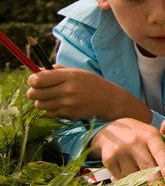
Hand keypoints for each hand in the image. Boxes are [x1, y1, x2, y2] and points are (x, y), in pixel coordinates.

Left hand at [27, 67, 149, 121]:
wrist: (111, 101)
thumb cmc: (93, 84)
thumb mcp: (78, 72)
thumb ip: (57, 70)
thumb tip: (35, 71)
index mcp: (69, 76)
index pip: (37, 79)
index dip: (32, 80)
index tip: (36, 80)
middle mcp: (67, 90)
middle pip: (34, 94)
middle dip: (34, 92)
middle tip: (42, 90)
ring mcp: (67, 104)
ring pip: (39, 105)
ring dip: (42, 101)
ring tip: (53, 97)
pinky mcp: (68, 115)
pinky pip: (48, 113)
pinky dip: (51, 109)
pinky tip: (61, 105)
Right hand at [90, 118, 164, 185]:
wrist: (112, 130)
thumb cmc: (140, 136)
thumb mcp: (153, 137)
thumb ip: (161, 153)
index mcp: (150, 135)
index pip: (160, 153)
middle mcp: (134, 142)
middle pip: (147, 167)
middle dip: (155, 182)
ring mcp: (119, 151)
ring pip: (134, 175)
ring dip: (141, 183)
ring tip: (146, 185)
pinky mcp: (108, 160)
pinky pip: (121, 178)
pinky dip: (128, 182)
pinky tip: (131, 180)